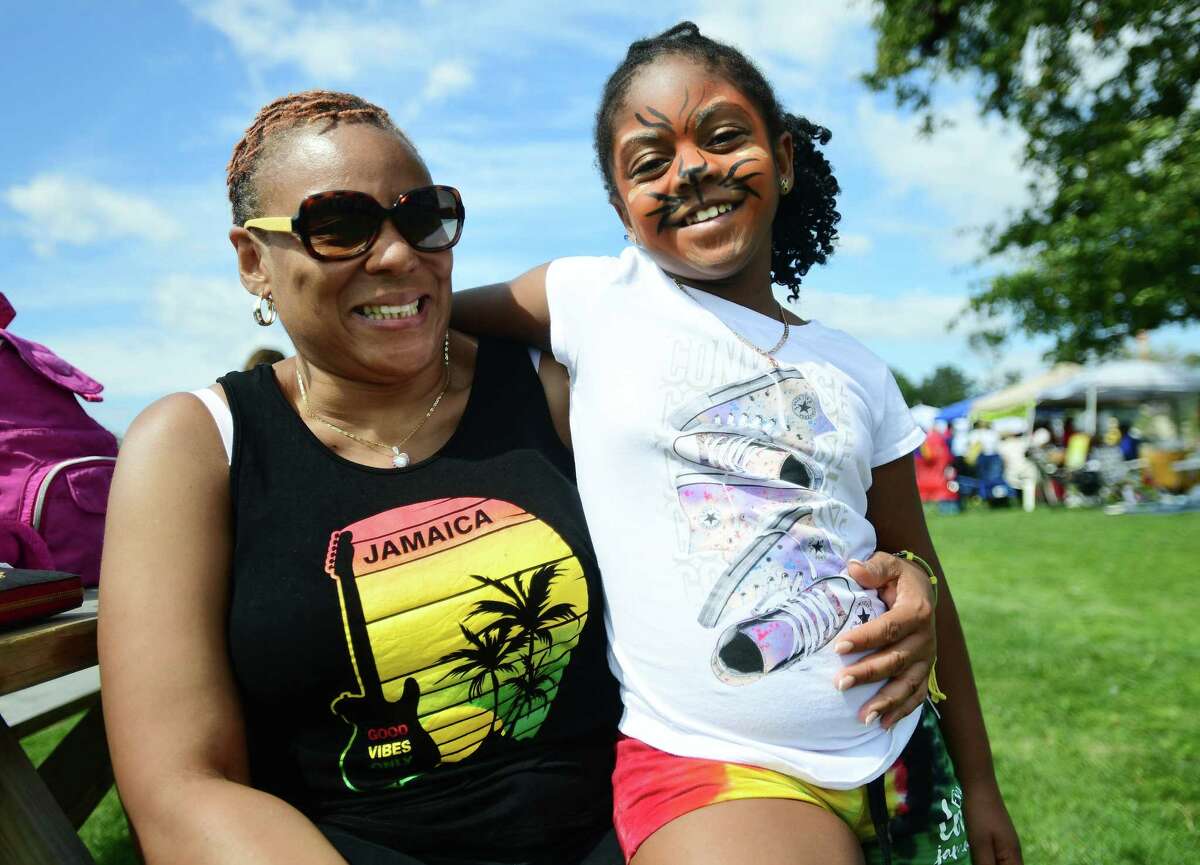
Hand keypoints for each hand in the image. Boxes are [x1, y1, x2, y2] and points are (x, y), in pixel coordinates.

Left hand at [833, 551, 935, 726]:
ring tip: (862, 717)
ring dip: (885, 701)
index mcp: (916, 611)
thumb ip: (874, 567)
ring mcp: (926, 658)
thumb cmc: (898, 577)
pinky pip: (916, 695)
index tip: (838, 647)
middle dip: (867, 673)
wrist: (923, 591)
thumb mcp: (889, 565)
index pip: (888, 628)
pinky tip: (882, 724)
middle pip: (895, 660)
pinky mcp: (925, 671)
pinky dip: (901, 711)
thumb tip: (853, 568)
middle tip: (839, 683)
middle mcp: (925, 638)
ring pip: (907, 684)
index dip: (864, 638)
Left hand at [963, 778, 1022, 864]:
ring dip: (987, 864)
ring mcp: (1006, 845)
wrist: (977, 782)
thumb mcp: (980, 844)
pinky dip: (987, 861)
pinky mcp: (996, 838)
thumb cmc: (979, 813)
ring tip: (973, 859)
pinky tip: (974, 859)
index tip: (982, 864)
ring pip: (1001, 864)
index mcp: (1013, 857)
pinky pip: (995, 858)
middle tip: (975, 861)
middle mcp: (1013, 853)